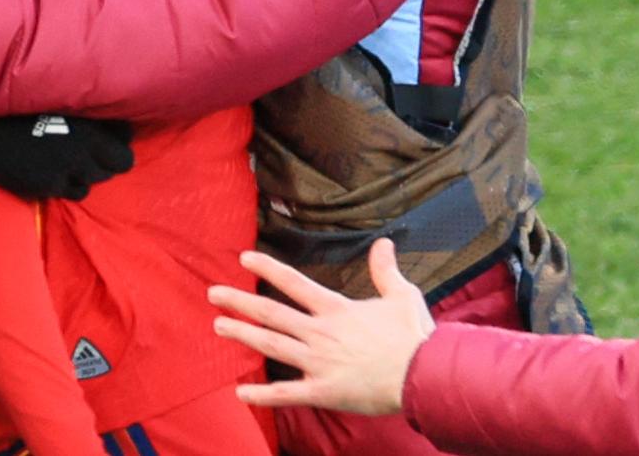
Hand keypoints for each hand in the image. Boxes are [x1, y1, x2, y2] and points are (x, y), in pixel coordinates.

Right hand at [0, 114, 134, 200]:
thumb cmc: (21, 113)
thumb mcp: (58, 104)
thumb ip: (85, 115)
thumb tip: (111, 118)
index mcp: (87, 125)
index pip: (126, 139)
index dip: (120, 139)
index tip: (112, 136)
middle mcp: (83, 149)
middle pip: (121, 163)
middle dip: (111, 159)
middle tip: (96, 153)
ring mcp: (68, 171)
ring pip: (98, 179)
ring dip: (91, 171)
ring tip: (74, 161)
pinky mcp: (52, 187)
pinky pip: (77, 191)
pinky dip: (73, 184)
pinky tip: (61, 173)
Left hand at [212, 241, 433, 417]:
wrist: (425, 376)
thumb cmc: (415, 337)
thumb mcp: (402, 295)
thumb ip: (385, 270)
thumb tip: (383, 243)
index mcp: (337, 310)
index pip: (293, 283)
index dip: (267, 269)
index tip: (244, 259)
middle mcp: (321, 333)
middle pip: (272, 313)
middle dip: (240, 302)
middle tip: (213, 294)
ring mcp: (319, 363)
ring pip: (272, 346)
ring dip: (243, 335)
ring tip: (218, 326)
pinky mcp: (323, 392)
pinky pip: (287, 394)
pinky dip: (262, 395)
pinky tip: (241, 393)